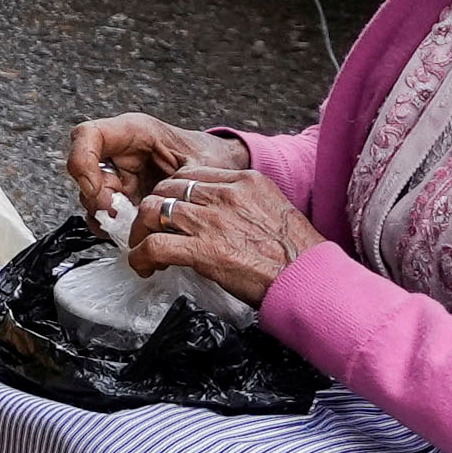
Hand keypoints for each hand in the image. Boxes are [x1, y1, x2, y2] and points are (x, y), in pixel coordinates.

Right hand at [64, 113, 237, 217]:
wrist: (221, 167)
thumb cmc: (211, 156)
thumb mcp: (201, 166)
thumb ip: (178, 182)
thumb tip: (155, 205)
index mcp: (134, 131)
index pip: (88, 135)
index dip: (83, 161)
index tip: (95, 189)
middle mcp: (120, 150)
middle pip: (85, 170)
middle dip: (96, 197)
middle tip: (117, 216)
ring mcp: (119, 172)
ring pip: (91, 193)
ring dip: (106, 214)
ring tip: (130, 226)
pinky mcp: (123, 192)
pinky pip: (104, 209)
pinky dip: (113, 223)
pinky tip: (130, 229)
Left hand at [120, 169, 306, 303]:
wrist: (310, 279)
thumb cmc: (297, 253)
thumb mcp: (273, 209)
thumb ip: (242, 202)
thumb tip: (215, 211)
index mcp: (244, 180)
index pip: (190, 174)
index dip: (171, 192)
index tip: (168, 208)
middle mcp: (225, 195)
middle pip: (166, 188)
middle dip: (152, 208)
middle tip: (149, 228)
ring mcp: (212, 220)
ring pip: (153, 211)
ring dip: (141, 232)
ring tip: (143, 248)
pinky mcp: (203, 249)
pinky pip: (155, 245)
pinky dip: (141, 256)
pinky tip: (144, 266)